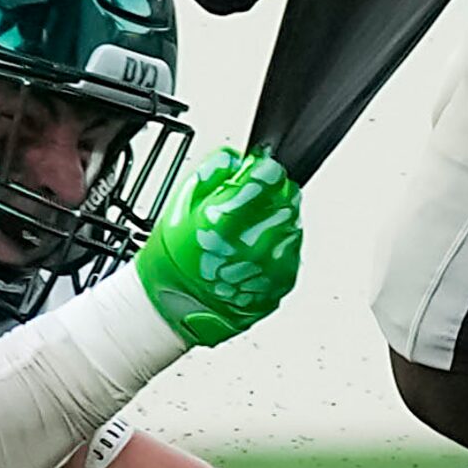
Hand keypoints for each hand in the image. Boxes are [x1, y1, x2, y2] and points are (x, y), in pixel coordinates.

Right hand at [134, 146, 301, 347]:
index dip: (263, 168)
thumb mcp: (179, 203)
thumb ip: (213, 171)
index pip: (270, 176)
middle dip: (271, 192)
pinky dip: (278, 243)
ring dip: (276, 217)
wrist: (177, 309)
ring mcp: (271, 267)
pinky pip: (294, 249)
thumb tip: (238, 158)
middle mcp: (254, 245)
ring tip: (247, 230)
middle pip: (287, 197)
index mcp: (226, 220)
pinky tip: (253, 250)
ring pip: (293, 221)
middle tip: (249, 202)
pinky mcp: (283, 283)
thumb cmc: (174, 260)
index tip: (256, 169)